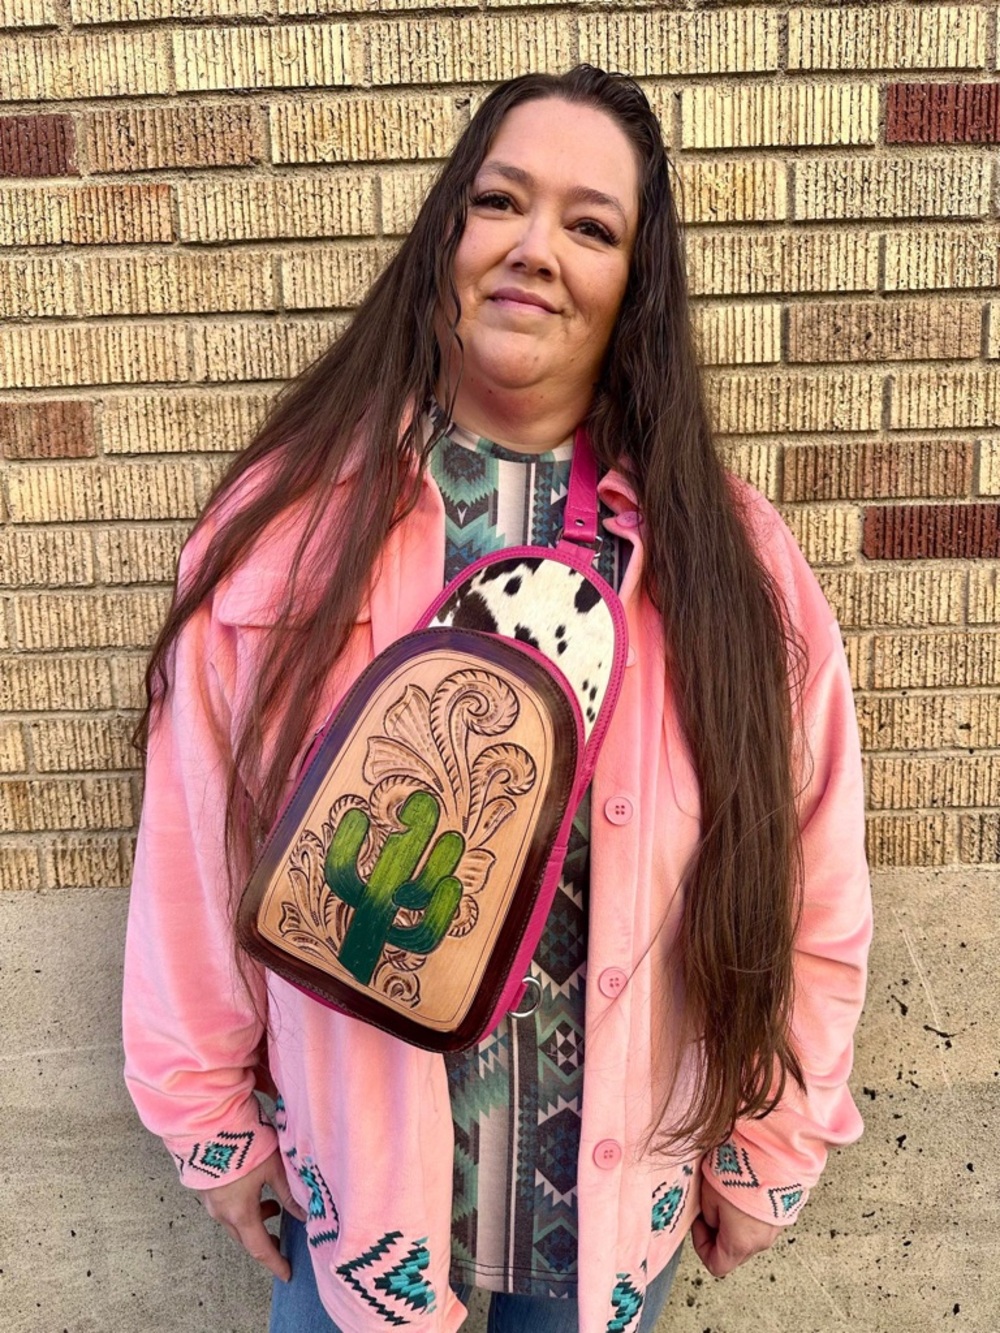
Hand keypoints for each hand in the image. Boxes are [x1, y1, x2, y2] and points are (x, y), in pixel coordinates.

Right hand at [200, 1150, 306, 1281]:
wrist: (206, 1124)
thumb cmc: (243, 1144)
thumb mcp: (273, 1168)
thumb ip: (289, 1194)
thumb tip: (306, 1215)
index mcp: (239, 1213)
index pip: (260, 1248)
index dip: (275, 1262)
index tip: (287, 1274)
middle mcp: (221, 1212)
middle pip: (245, 1238)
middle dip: (264, 1242)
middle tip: (281, 1241)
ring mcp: (210, 1201)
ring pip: (235, 1221)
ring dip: (255, 1220)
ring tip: (274, 1206)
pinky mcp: (206, 1187)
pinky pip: (226, 1207)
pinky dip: (243, 1208)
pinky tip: (254, 1191)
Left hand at [691, 1178, 782, 1277]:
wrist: (771, 1154)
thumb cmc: (739, 1175)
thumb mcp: (708, 1195)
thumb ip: (708, 1216)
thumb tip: (712, 1221)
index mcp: (739, 1244)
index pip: (716, 1265)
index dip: (701, 1246)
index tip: (699, 1223)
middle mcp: (760, 1242)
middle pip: (733, 1253)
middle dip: (718, 1236)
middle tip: (710, 1210)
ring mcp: (774, 1230)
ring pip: (748, 1237)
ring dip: (735, 1224)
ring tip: (728, 1196)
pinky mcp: (783, 1215)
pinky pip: (762, 1223)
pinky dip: (751, 1215)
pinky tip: (744, 1191)